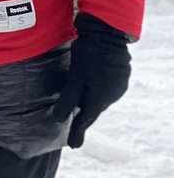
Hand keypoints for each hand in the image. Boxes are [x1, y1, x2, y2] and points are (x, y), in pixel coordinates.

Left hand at [51, 12, 131, 147]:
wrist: (108, 31)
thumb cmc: (89, 54)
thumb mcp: (75, 77)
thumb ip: (68, 99)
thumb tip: (58, 120)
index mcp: (102, 98)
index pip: (87, 119)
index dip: (78, 132)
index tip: (73, 146)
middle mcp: (114, 94)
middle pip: (93, 107)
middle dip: (82, 114)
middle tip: (72, 124)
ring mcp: (119, 83)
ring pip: (98, 96)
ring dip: (87, 99)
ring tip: (76, 104)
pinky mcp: (119, 73)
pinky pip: (103, 86)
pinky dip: (93, 88)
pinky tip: (86, 84)